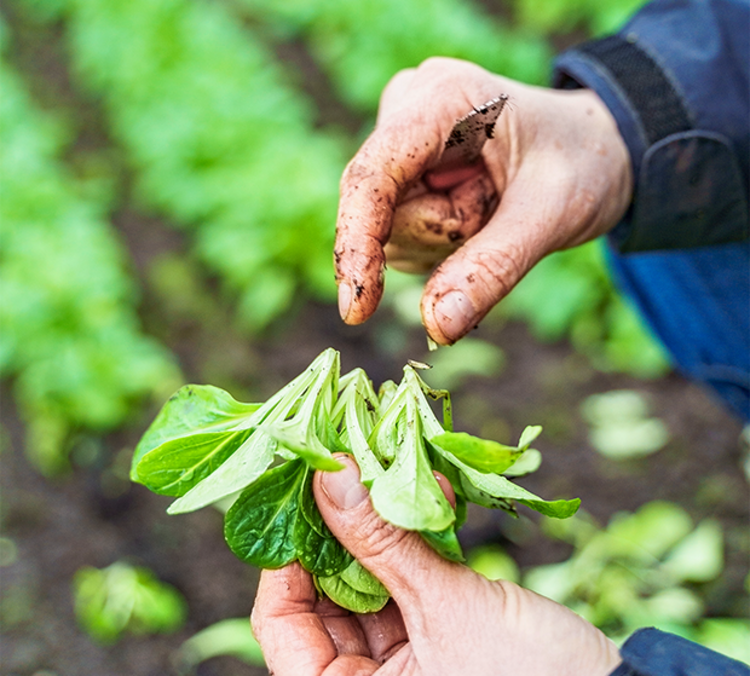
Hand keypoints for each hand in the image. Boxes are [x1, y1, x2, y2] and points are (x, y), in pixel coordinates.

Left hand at [252, 455, 621, 675]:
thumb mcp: (450, 609)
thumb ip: (385, 543)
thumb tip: (330, 474)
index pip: (281, 625)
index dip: (284, 559)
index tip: (301, 495)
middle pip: (323, 595)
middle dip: (339, 528)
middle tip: (346, 465)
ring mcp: (401, 659)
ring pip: (366, 580)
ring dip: (381, 524)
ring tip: (392, 467)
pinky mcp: (435, 633)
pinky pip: (408, 579)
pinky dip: (416, 538)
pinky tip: (431, 492)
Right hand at [334, 57, 631, 343]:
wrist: (597, 150)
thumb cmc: (584, 164)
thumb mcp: (550, 215)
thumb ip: (492, 268)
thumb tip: (436, 327)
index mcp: (441, 98)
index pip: (372, 176)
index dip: (357, 242)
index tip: (356, 311)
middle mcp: (407, 112)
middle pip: (383, 214)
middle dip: (440, 235)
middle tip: (497, 208)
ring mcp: (402, 145)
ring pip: (390, 233)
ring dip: (444, 241)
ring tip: (493, 205)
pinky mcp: (404, 176)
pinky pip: (400, 238)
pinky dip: (440, 244)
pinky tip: (476, 214)